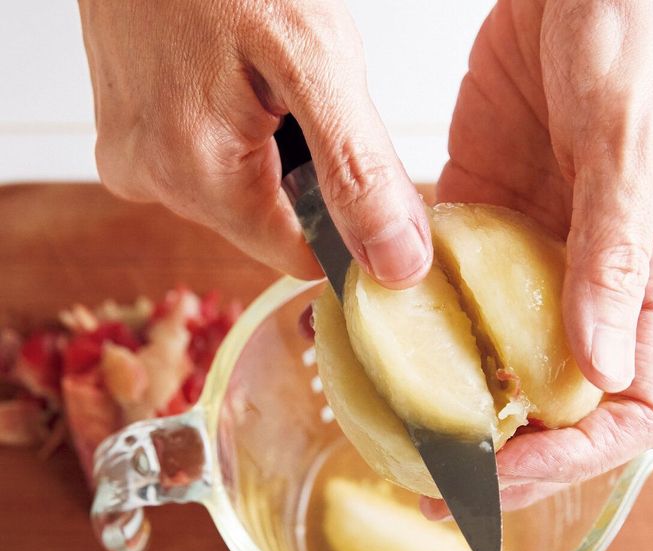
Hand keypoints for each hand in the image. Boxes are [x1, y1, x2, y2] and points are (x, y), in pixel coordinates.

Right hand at [78, 0, 430, 286]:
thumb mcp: (316, 61)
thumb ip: (358, 171)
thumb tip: (396, 262)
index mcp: (199, 177)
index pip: (304, 259)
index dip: (344, 225)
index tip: (357, 171)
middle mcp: (157, 184)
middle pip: (273, 227)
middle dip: (304, 178)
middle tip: (297, 100)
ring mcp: (137, 165)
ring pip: (242, 199)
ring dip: (270, 156)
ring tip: (257, 84)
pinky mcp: (131, 145)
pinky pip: (207, 170)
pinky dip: (237, 140)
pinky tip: (230, 89)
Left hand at [427, 0, 652, 514]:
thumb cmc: (634, 35)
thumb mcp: (630, 144)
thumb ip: (617, 259)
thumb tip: (599, 369)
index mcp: (648, 287)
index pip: (634, 412)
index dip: (574, 457)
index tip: (502, 470)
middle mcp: (587, 291)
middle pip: (553, 408)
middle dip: (501, 457)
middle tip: (435, 490)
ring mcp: (528, 264)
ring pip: (493, 364)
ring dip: (449, 406)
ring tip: (392, 440)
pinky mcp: (479, 228)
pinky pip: (448, 298)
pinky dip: (415, 332)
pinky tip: (374, 351)